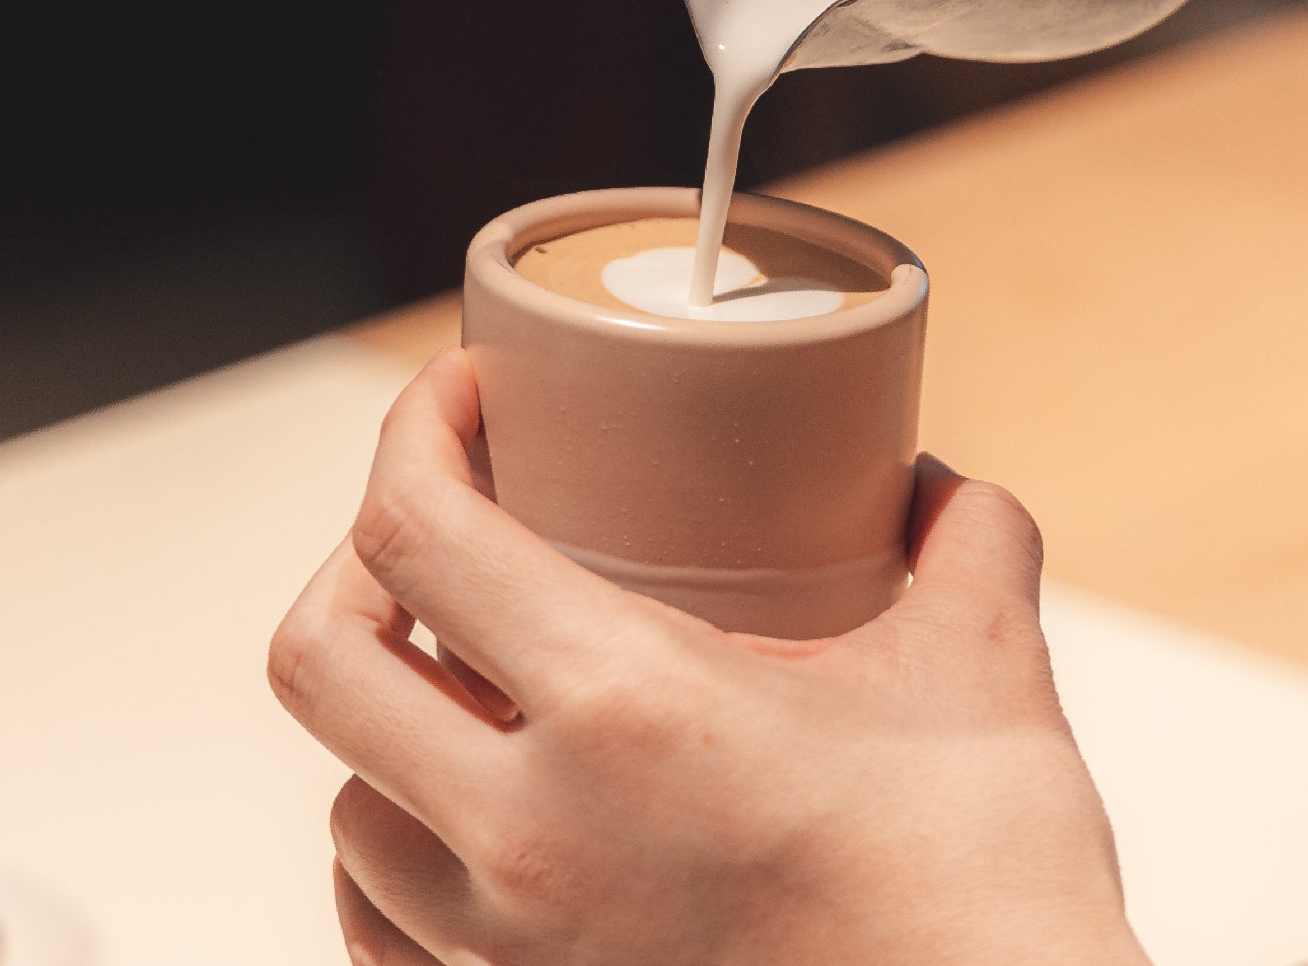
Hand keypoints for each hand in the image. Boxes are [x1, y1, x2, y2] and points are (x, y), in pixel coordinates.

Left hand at [268, 351, 1148, 965]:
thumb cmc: (982, 896)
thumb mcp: (987, 672)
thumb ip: (965, 541)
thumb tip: (938, 485)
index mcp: (625, 712)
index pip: (417, 534)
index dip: (413, 430)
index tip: (467, 399)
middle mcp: (529, 840)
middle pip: (320, 662)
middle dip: (358, 566)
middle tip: (442, 528)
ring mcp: (508, 957)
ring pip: (344, 813)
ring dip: (386, 729)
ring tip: (469, 686)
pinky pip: (384, 937)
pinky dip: (402, 863)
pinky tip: (479, 826)